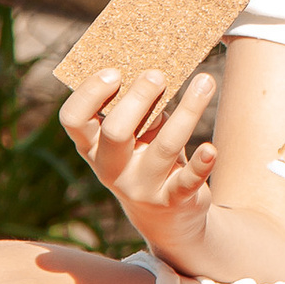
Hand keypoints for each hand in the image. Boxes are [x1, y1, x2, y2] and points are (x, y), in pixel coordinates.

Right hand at [59, 62, 214, 253]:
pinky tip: (211, 148)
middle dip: (138, 99)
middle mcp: (110, 169)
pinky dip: (201, 163)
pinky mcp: (173, 200)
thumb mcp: (134, 135)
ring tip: (205, 81)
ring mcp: (141, 187)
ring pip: (163, 146)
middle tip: (158, 75)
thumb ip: (138, 107)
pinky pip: (188, 180)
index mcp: (92, 147)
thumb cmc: (147, 156)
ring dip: (187, 111)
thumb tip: (157, 66)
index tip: (114, 72)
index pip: (73, 120)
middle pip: (116, 131)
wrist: (167, 217)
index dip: (89, 94)